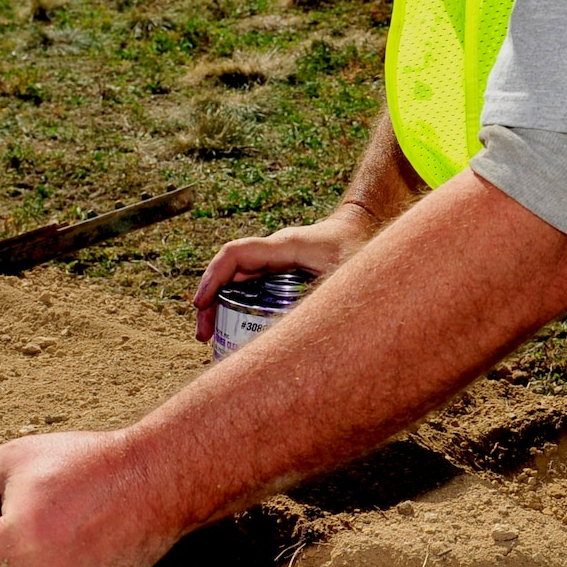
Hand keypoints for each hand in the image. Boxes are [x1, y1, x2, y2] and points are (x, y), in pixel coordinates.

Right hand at [193, 202, 379, 342]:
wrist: (366, 226)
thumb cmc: (361, 246)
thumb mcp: (349, 275)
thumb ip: (332, 299)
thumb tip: (306, 336)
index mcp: (285, 246)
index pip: (236, 255)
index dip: (213, 278)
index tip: (201, 304)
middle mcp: (274, 252)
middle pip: (228, 271)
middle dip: (210, 301)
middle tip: (203, 336)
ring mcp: (275, 261)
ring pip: (237, 281)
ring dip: (220, 306)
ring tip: (212, 339)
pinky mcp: (281, 271)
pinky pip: (251, 286)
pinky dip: (238, 306)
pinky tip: (238, 331)